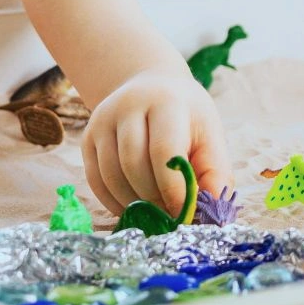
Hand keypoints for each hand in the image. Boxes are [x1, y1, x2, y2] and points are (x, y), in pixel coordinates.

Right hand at [82, 66, 232, 215]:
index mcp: (167, 101)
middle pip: (133, 163)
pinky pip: (96, 179)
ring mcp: (104, 119)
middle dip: (152, 198)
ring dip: (132, 203)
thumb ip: (215, 170)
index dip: (173, 188)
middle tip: (168, 217)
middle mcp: (130, 105)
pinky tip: (132, 207)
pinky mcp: (88, 136)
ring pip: (111, 175)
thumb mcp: (209, 133)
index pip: (164, 150)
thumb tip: (213, 208)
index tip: (183, 213)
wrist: (153, 88)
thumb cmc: (187, 117)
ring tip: (153, 213)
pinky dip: (113, 201)